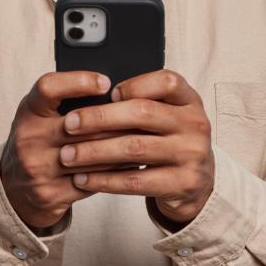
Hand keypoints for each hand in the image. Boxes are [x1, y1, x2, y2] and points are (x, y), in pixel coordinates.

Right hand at [0, 71, 129, 230]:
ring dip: (122, 146)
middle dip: (116, 119)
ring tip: (144, 136)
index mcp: (28, 111)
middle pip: (81, 124)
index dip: (78, 82)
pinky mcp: (51, 193)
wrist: (14, 189)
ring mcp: (38, 168)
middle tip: (145, 112)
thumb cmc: (38, 141)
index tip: (105, 82)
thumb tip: (114, 91)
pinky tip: (132, 163)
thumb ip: (67, 101)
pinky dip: (116, 171)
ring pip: (92, 154)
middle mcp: (29, 138)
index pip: (48, 87)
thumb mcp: (41, 115)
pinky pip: (92, 180)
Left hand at [57, 69, 213, 226]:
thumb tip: (91, 98)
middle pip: (143, 113)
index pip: (166, 82)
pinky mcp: (181, 184)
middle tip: (69, 124)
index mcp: (189, 101)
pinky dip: (104, 180)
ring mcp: (191, 155)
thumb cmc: (169, 141)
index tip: (106, 93)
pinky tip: (83, 178)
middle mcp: (195, 124)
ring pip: (134, 148)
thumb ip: (142, 104)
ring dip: (94, 151)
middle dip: (99, 118)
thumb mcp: (167, 116)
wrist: (197, 183)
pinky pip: (135, 181)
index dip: (134, 85)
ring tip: (68, 154)